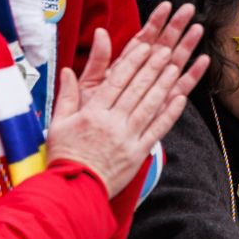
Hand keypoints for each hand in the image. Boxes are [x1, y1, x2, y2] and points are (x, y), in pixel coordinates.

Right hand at [48, 3, 207, 192]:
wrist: (74, 192)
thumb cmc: (65, 156)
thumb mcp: (58, 124)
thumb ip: (66, 95)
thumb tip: (67, 71)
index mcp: (93, 113)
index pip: (116, 81)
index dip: (133, 62)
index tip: (145, 47)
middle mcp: (112, 123)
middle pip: (136, 89)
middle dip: (152, 67)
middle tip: (166, 49)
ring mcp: (128, 138)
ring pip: (149, 105)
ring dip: (164, 84)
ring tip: (175, 67)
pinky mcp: (138, 153)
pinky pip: (157, 130)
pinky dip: (170, 113)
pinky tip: (180, 98)